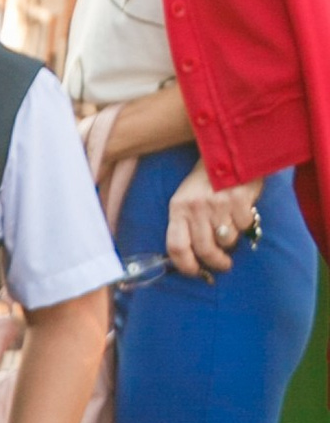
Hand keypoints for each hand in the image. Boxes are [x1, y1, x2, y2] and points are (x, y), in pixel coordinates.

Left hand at [167, 165, 261, 280]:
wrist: (229, 151)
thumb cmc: (206, 181)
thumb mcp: (187, 199)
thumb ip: (186, 225)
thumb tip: (193, 260)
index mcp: (178, 208)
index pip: (176, 247)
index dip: (186, 266)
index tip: (196, 272)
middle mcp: (196, 207)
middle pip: (204, 250)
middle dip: (216, 262)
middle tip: (223, 264)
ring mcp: (218, 204)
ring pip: (227, 240)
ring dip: (232, 240)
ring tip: (232, 226)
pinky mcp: (239, 199)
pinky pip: (245, 226)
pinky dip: (246, 223)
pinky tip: (242, 211)